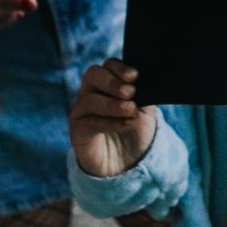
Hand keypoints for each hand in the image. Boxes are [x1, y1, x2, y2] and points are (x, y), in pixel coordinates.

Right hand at [71, 60, 156, 178]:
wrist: (128, 162)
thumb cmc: (134, 131)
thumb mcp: (145, 110)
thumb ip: (145, 95)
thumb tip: (148, 82)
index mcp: (108, 83)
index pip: (108, 65)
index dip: (120, 67)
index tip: (135, 76)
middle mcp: (91, 92)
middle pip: (93, 74)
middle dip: (112, 82)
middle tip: (130, 93)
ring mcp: (82, 111)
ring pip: (89, 99)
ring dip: (113, 104)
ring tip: (131, 110)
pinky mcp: (78, 130)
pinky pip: (90, 122)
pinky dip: (111, 122)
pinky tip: (127, 124)